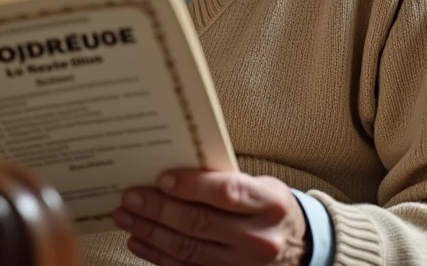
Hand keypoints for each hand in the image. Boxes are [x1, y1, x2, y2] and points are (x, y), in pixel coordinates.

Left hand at [113, 170, 309, 265]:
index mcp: (270, 204)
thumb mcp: (260, 186)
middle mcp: (260, 239)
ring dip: (152, 232)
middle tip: (131, 197)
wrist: (299, 246)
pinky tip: (140, 240)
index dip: (191, 186)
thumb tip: (171, 171)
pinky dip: (159, 255)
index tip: (162, 179)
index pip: (226, 193)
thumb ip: (224, 180)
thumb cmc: (268, 207)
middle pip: (200, 223)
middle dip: (159, 209)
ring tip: (127, 217)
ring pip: (188, 249)